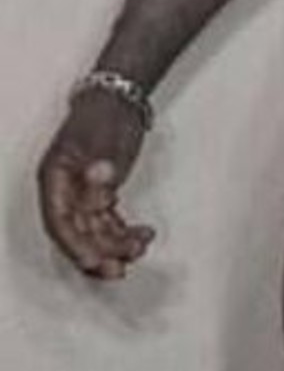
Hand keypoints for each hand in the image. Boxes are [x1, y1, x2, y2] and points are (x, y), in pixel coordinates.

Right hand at [37, 91, 155, 280]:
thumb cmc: (103, 116)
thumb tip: (100, 186)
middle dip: (98, 253)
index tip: (92, 261)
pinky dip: (123, 233)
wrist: (119, 101)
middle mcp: (64, 191)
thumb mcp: (100, 143)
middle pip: (75, 233)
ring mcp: (81, 195)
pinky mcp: (99, 196)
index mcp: (55, 178)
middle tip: (118, 269)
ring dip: (115, 245)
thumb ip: (99, 170)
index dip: (74, 245)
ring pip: (93, 232)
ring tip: (139, 247)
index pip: (59, 221)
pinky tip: (142, 236)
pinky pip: (107, 224)